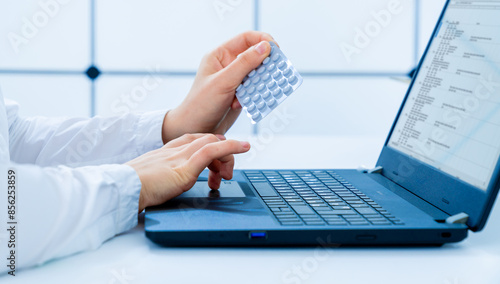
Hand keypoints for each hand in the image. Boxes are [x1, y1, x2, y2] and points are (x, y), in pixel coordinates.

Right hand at [126, 134, 249, 211]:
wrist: (120, 190)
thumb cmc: (128, 189)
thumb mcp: (144, 179)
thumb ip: (155, 178)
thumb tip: (157, 185)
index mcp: (162, 153)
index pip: (189, 139)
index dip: (206, 141)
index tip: (216, 148)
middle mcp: (172, 151)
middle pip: (203, 139)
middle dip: (220, 147)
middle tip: (226, 164)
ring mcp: (179, 158)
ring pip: (210, 143)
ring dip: (229, 148)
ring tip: (241, 151)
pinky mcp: (185, 168)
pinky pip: (212, 152)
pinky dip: (230, 147)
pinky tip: (243, 147)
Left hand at [162, 31, 276, 142]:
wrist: (196, 130)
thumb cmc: (201, 104)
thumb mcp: (223, 82)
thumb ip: (244, 64)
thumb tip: (265, 47)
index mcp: (220, 55)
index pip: (246, 39)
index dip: (262, 40)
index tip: (276, 49)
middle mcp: (228, 65)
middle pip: (255, 56)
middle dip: (265, 65)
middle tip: (275, 72)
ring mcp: (235, 80)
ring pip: (257, 74)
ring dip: (260, 84)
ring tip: (256, 93)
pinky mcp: (240, 94)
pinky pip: (255, 89)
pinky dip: (256, 96)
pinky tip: (244, 105)